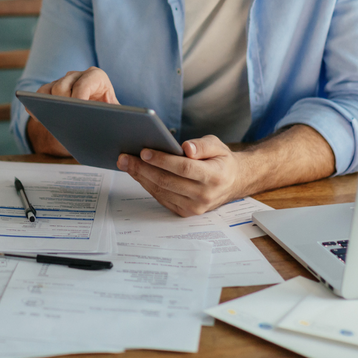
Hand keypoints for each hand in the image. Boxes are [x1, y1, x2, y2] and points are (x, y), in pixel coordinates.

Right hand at [26, 67, 118, 155]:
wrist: (97, 121)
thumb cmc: (108, 117)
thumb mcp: (116, 116)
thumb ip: (115, 115)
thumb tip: (110, 120)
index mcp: (97, 77)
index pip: (85, 83)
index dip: (80, 97)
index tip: (78, 111)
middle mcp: (78, 75)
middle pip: (63, 86)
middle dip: (64, 103)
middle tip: (67, 119)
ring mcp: (63, 81)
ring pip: (50, 90)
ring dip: (51, 105)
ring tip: (55, 120)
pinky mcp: (50, 90)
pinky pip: (40, 94)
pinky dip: (36, 104)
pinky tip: (39, 117)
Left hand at [116, 135, 246, 216]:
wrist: (231, 182)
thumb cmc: (221, 161)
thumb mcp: (217, 145)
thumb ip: (202, 145)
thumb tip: (187, 148)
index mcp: (214, 177)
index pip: (184, 168)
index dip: (162, 160)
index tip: (144, 152)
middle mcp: (205, 195)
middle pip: (167, 181)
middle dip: (143, 168)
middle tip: (125, 157)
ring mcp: (195, 207)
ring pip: (161, 191)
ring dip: (141, 177)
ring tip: (126, 163)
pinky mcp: (185, 212)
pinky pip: (162, 198)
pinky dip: (147, 185)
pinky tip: (138, 174)